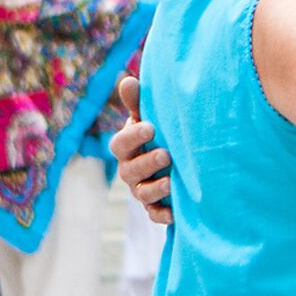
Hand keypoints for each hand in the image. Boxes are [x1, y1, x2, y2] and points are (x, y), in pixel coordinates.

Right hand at [111, 76, 173, 223]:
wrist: (175, 164)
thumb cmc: (158, 135)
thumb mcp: (150, 117)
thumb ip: (138, 103)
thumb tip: (128, 80)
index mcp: (127, 148)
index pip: (120, 143)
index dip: (133, 136)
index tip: (151, 127)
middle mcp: (130, 171)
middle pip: (129, 170)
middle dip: (147, 163)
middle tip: (166, 154)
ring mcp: (141, 190)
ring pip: (142, 193)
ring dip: (156, 188)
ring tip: (173, 180)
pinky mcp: (155, 208)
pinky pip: (154, 215)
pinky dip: (162, 214)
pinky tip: (174, 212)